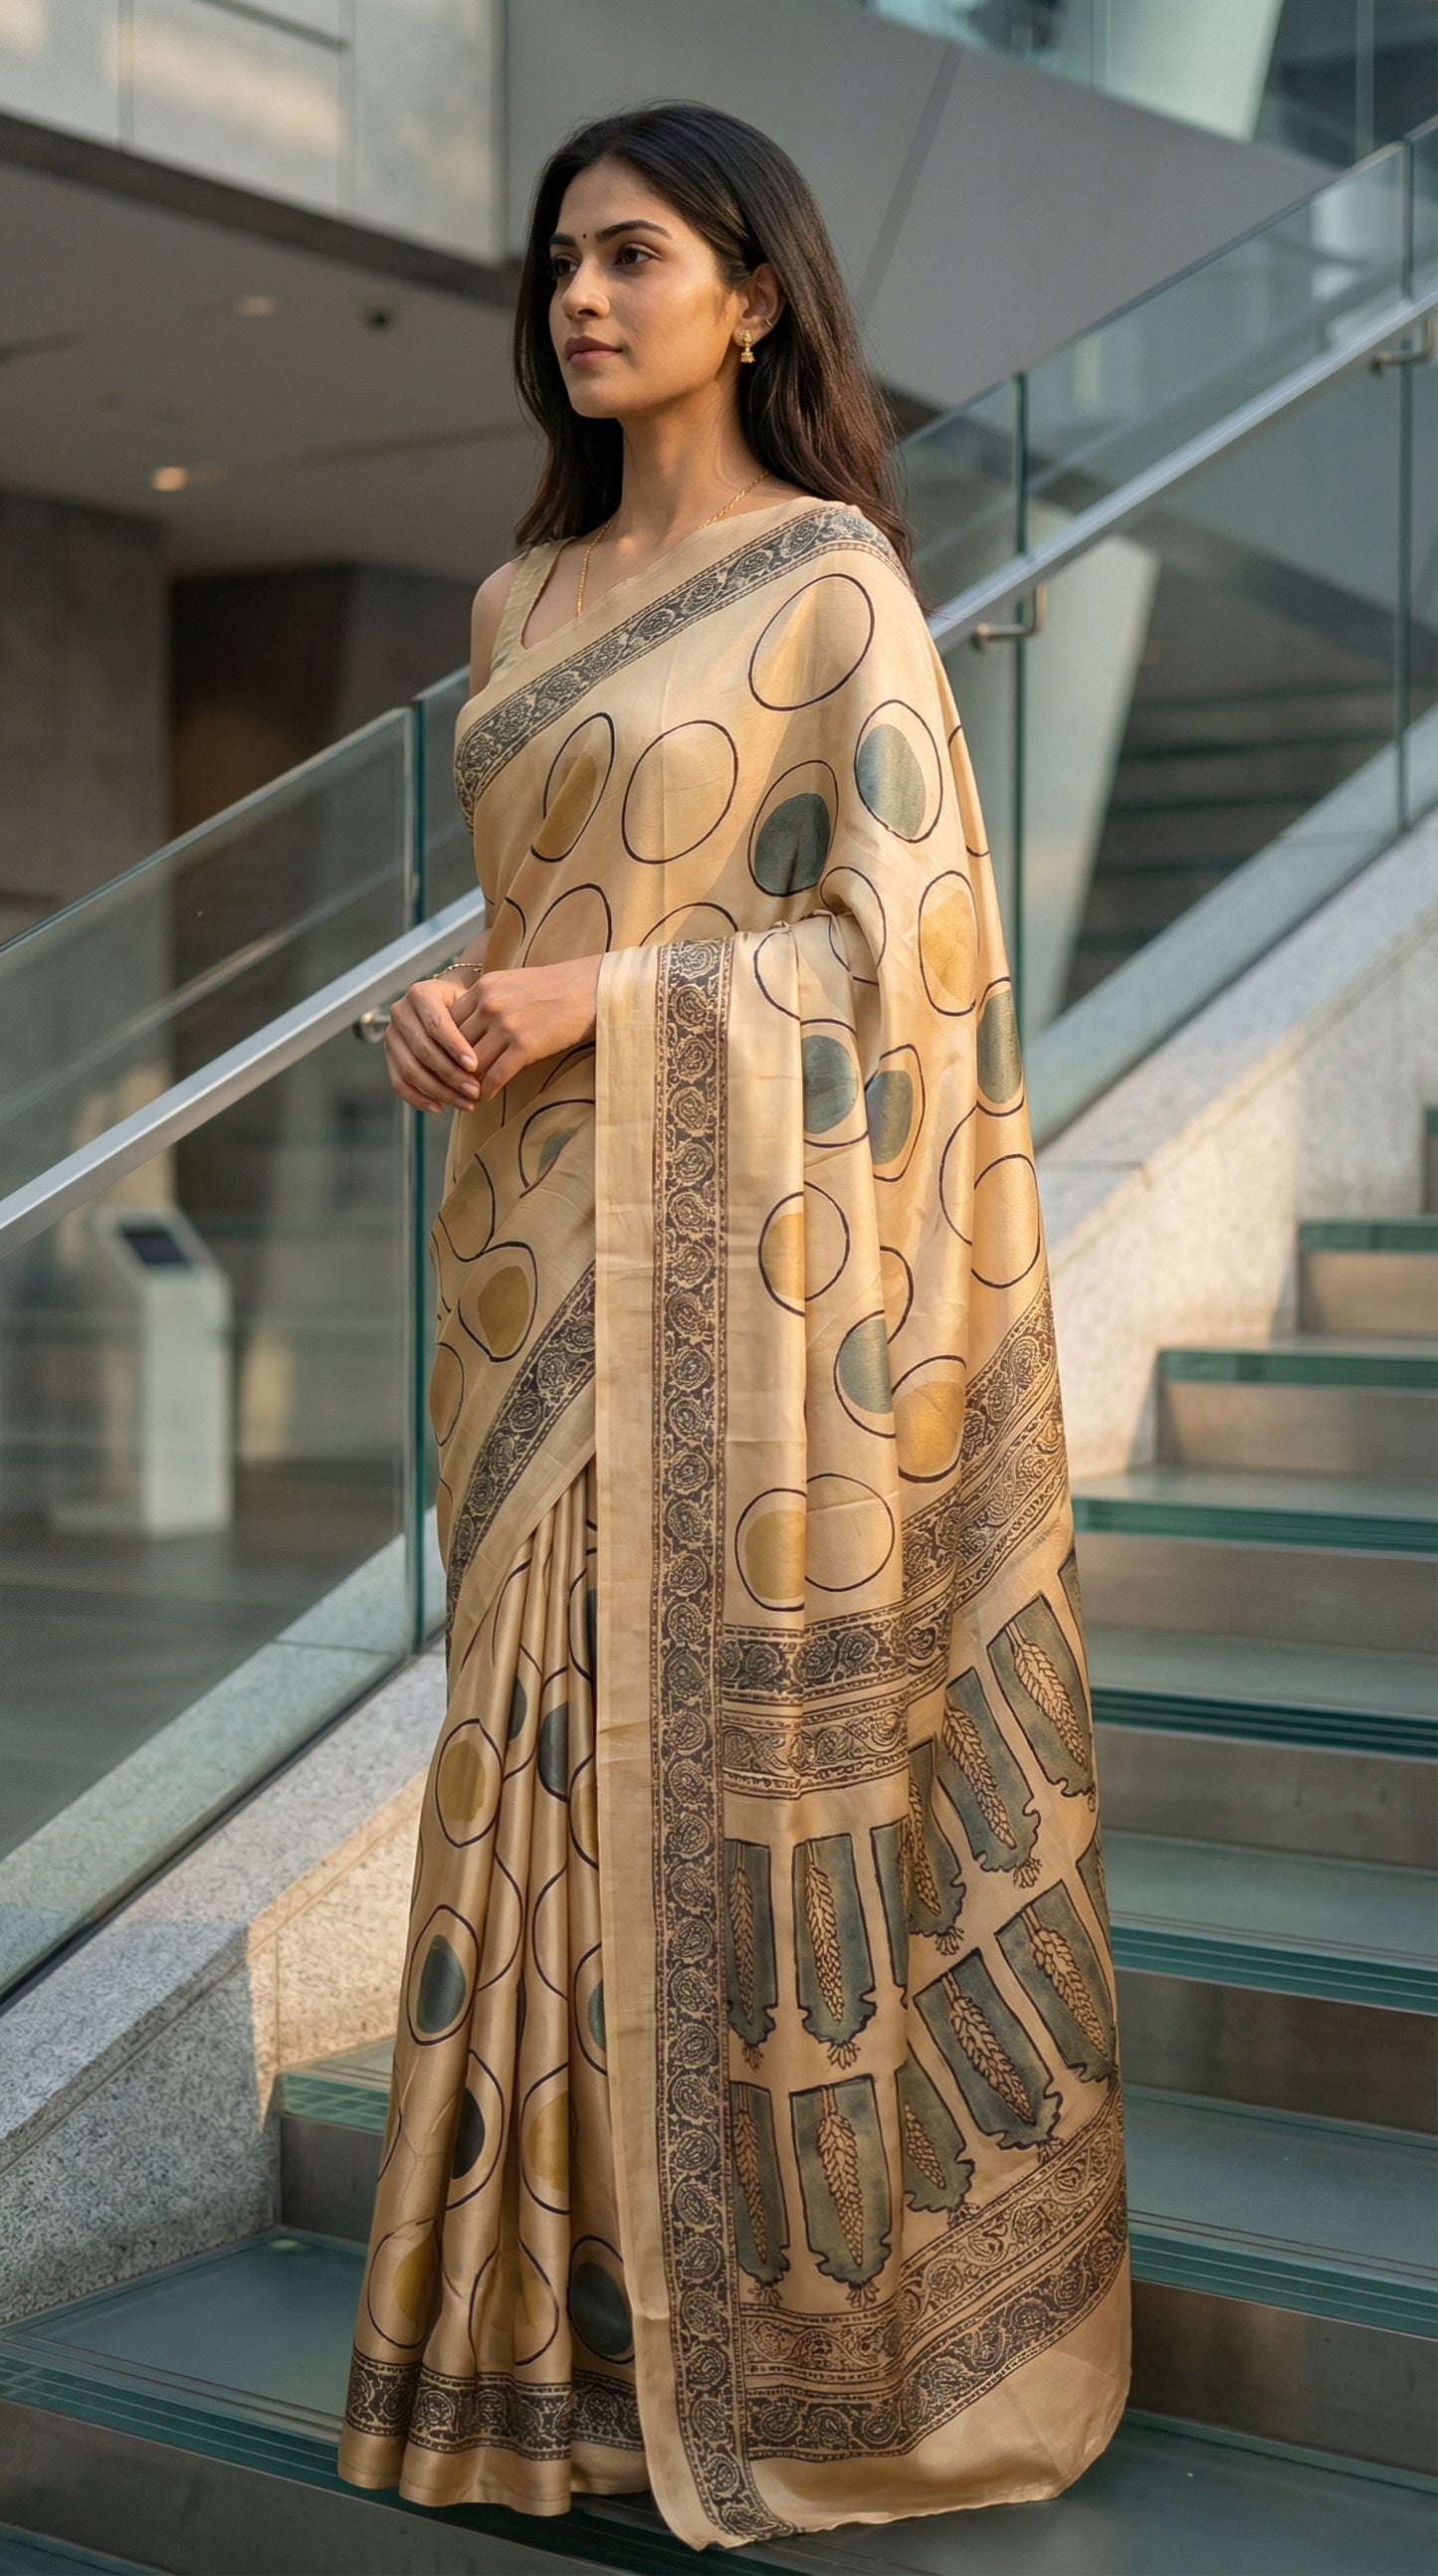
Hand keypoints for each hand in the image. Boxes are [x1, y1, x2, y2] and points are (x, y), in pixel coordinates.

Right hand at [384, 974, 480, 1112]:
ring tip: (465, 1103)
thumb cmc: (465, 1007)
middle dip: (451, 1074)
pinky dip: (419, 1099)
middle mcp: (400, 1012)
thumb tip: (479, 1067)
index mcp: (420, 994)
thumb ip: (472, 1026)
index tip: (475, 1066)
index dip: (454, 1047)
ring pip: (411, 1070)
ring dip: (439, 1091)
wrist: (448, 1005)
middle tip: (474, 1091)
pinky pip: (399, 1083)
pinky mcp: (389, 1056)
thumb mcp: (471, 1006)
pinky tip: (440, 1107)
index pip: (436, 1024)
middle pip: (423, 1050)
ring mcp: (391, 1035)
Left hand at [453, 956, 601, 1098]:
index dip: (445, 1045)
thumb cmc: (553, 987)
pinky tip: (486, 1097)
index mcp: (483, 987)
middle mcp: (490, 1005)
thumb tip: (467, 1023)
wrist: (589, 989)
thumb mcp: (511, 982)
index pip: (448, 1022)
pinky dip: (487, 1090)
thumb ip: (486, 999)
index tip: (446, 1060)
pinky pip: (495, 1075)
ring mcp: (507, 1026)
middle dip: (452, 1067)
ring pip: (473, 1063)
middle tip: (451, 1083)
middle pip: (456, 1045)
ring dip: (468, 1082)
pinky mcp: (525, 1046)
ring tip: (468, 1094)